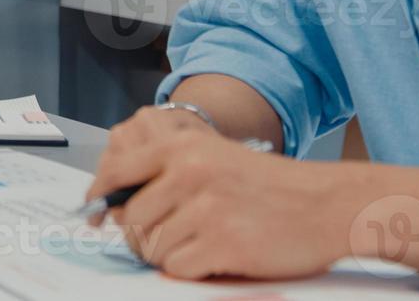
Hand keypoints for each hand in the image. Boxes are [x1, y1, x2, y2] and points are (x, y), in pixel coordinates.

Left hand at [84, 106, 352, 280]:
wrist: (325, 204)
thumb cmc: (269, 186)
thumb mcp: (213, 158)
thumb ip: (167, 172)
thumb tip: (114, 203)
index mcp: (182, 149)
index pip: (117, 171)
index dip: (99, 197)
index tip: (93, 214)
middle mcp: (188, 174)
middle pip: (132, 219)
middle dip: (143, 236)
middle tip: (170, 238)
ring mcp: (205, 209)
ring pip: (152, 247)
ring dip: (169, 254)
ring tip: (202, 243)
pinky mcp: (223, 244)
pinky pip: (177, 268)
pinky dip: (191, 269)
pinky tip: (216, 256)